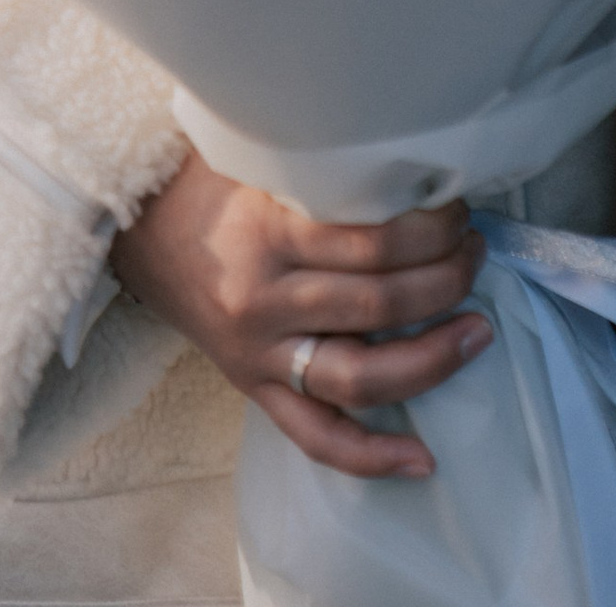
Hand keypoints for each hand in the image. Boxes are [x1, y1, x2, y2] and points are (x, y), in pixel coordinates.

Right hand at [109, 148, 491, 480]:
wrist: (137, 226)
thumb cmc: (213, 182)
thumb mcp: (266, 158)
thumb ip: (330, 173)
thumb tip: (421, 174)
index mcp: (270, 229)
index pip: (373, 241)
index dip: (431, 230)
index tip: (459, 211)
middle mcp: (266, 298)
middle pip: (377, 304)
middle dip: (445, 280)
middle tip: (475, 254)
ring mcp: (260, 353)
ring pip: (359, 375)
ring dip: (431, 357)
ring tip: (478, 331)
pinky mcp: (254, 389)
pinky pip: (316, 438)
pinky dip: (372, 455)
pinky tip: (423, 458)